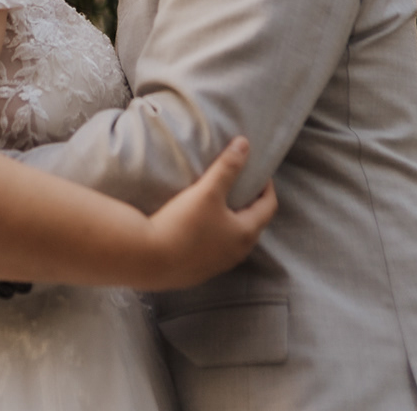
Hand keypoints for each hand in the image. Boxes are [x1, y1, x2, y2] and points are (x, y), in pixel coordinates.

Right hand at [140, 137, 276, 290]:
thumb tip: (245, 144)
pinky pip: (215, 249)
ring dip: (232, 220)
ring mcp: (218, 265)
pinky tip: (199, 225)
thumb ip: (228, 167)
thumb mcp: (208, 191)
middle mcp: (237, 253)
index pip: (269, 207)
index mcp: (246, 233)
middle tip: (240, 185)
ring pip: (233, 239)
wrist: (148, 259)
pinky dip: (215, 234)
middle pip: (253, 224)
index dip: (267, 187)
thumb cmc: (183, 224)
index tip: (258, 172)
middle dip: (250, 203)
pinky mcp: (199, 272)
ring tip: (219, 203)